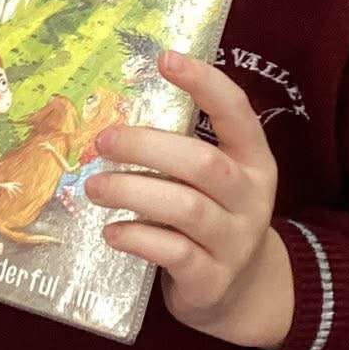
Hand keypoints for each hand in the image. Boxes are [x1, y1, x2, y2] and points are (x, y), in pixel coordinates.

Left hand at [85, 51, 294, 349]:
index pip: (236, 111)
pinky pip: (173, 252)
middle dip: (147, 146)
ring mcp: (236, 240)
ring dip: (132, 192)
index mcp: (253, 159)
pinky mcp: (212, 279)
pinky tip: (112, 232)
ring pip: (185, 208)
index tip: (164, 58)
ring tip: (95, 187)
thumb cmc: (213, 216)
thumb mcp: (213, 179)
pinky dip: (137, 238)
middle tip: (103, 141)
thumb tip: (114, 110)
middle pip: (202, 162)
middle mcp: (251, 196)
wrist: (240, 291)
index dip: (205, 82)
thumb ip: (181, 148)